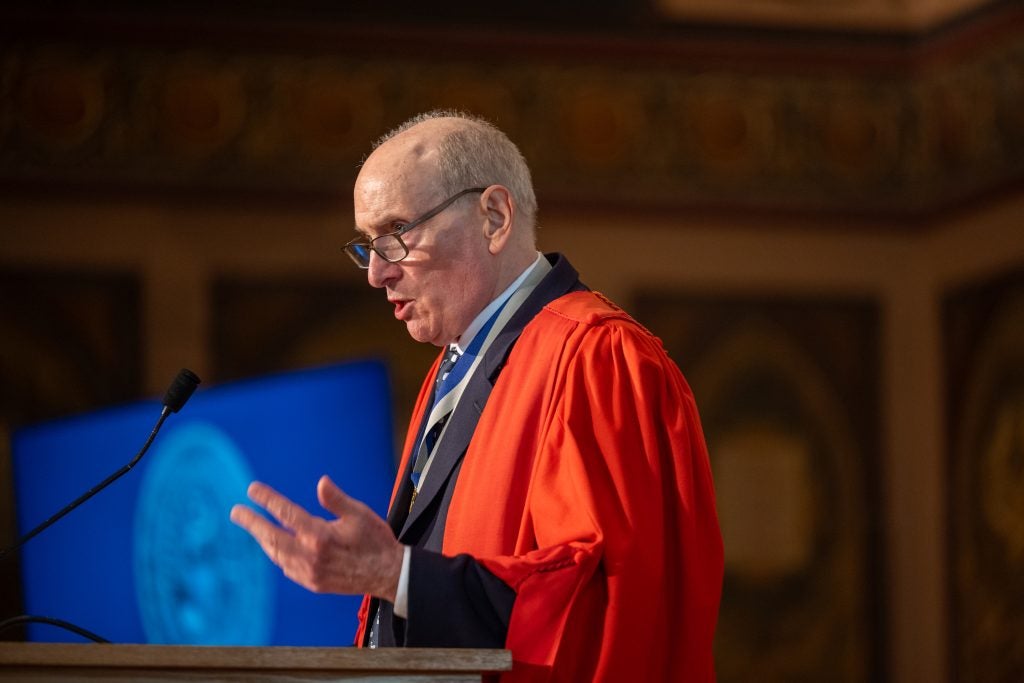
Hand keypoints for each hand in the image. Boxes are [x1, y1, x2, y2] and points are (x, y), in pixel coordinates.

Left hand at [230, 475, 403, 601]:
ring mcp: (309, 572)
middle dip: (252, 523)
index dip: (267, 500)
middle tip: (236, 512)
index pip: (286, 513)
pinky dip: (276, 555)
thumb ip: (337, 499)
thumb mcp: (360, 514)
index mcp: (320, 536)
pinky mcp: (313, 583)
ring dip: (262, 539)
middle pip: (272, 537)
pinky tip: (274, 547)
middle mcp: (310, 556)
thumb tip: (321, 482)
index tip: (253, 490)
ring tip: (253, 527)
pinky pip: (286, 567)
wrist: (388, 574)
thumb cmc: (376, 541)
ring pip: (276, 554)